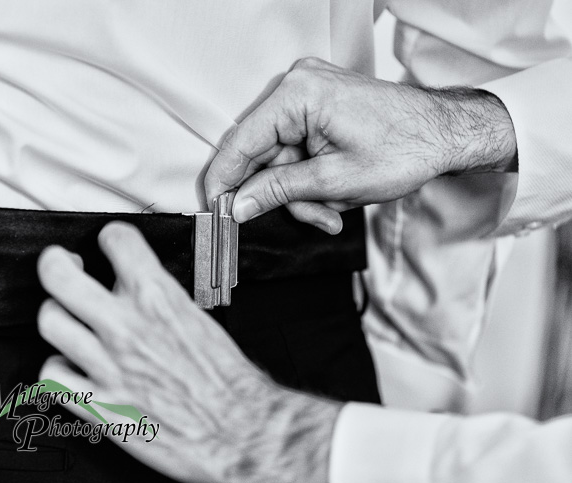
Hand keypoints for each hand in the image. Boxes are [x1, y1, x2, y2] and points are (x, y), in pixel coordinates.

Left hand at [37, 222, 341, 482]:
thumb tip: (139, 283)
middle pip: (58, 275)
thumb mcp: (200, 316)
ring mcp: (107, 365)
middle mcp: (126, 326)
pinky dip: (56, 367)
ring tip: (68, 319)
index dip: (109, 238)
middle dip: (56, 263)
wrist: (239, 430)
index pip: (115, 239)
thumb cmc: (228, 382)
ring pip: (49, 321)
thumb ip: (162, 296)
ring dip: (57, 315)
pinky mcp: (99, 404)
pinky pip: (51, 375)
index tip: (108, 245)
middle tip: (62, 266)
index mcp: (158, 298)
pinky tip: (71, 365)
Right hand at [205, 57, 516, 233]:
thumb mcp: (334, 182)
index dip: (224, 181)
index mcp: (298, 94)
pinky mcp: (319, 107)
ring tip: (334, 210)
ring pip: (281, 157)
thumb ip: (277, 191)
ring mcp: (309, 94)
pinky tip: (333, 193)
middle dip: (283, 193)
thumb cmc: (404, 150)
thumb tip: (237, 205)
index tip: (214, 211)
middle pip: (262, 152)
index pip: (241, 142)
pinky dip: (310, 177)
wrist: (446, 134)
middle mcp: (298, 85)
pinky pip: (297, 148)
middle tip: (314, 218)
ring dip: (302, 191)